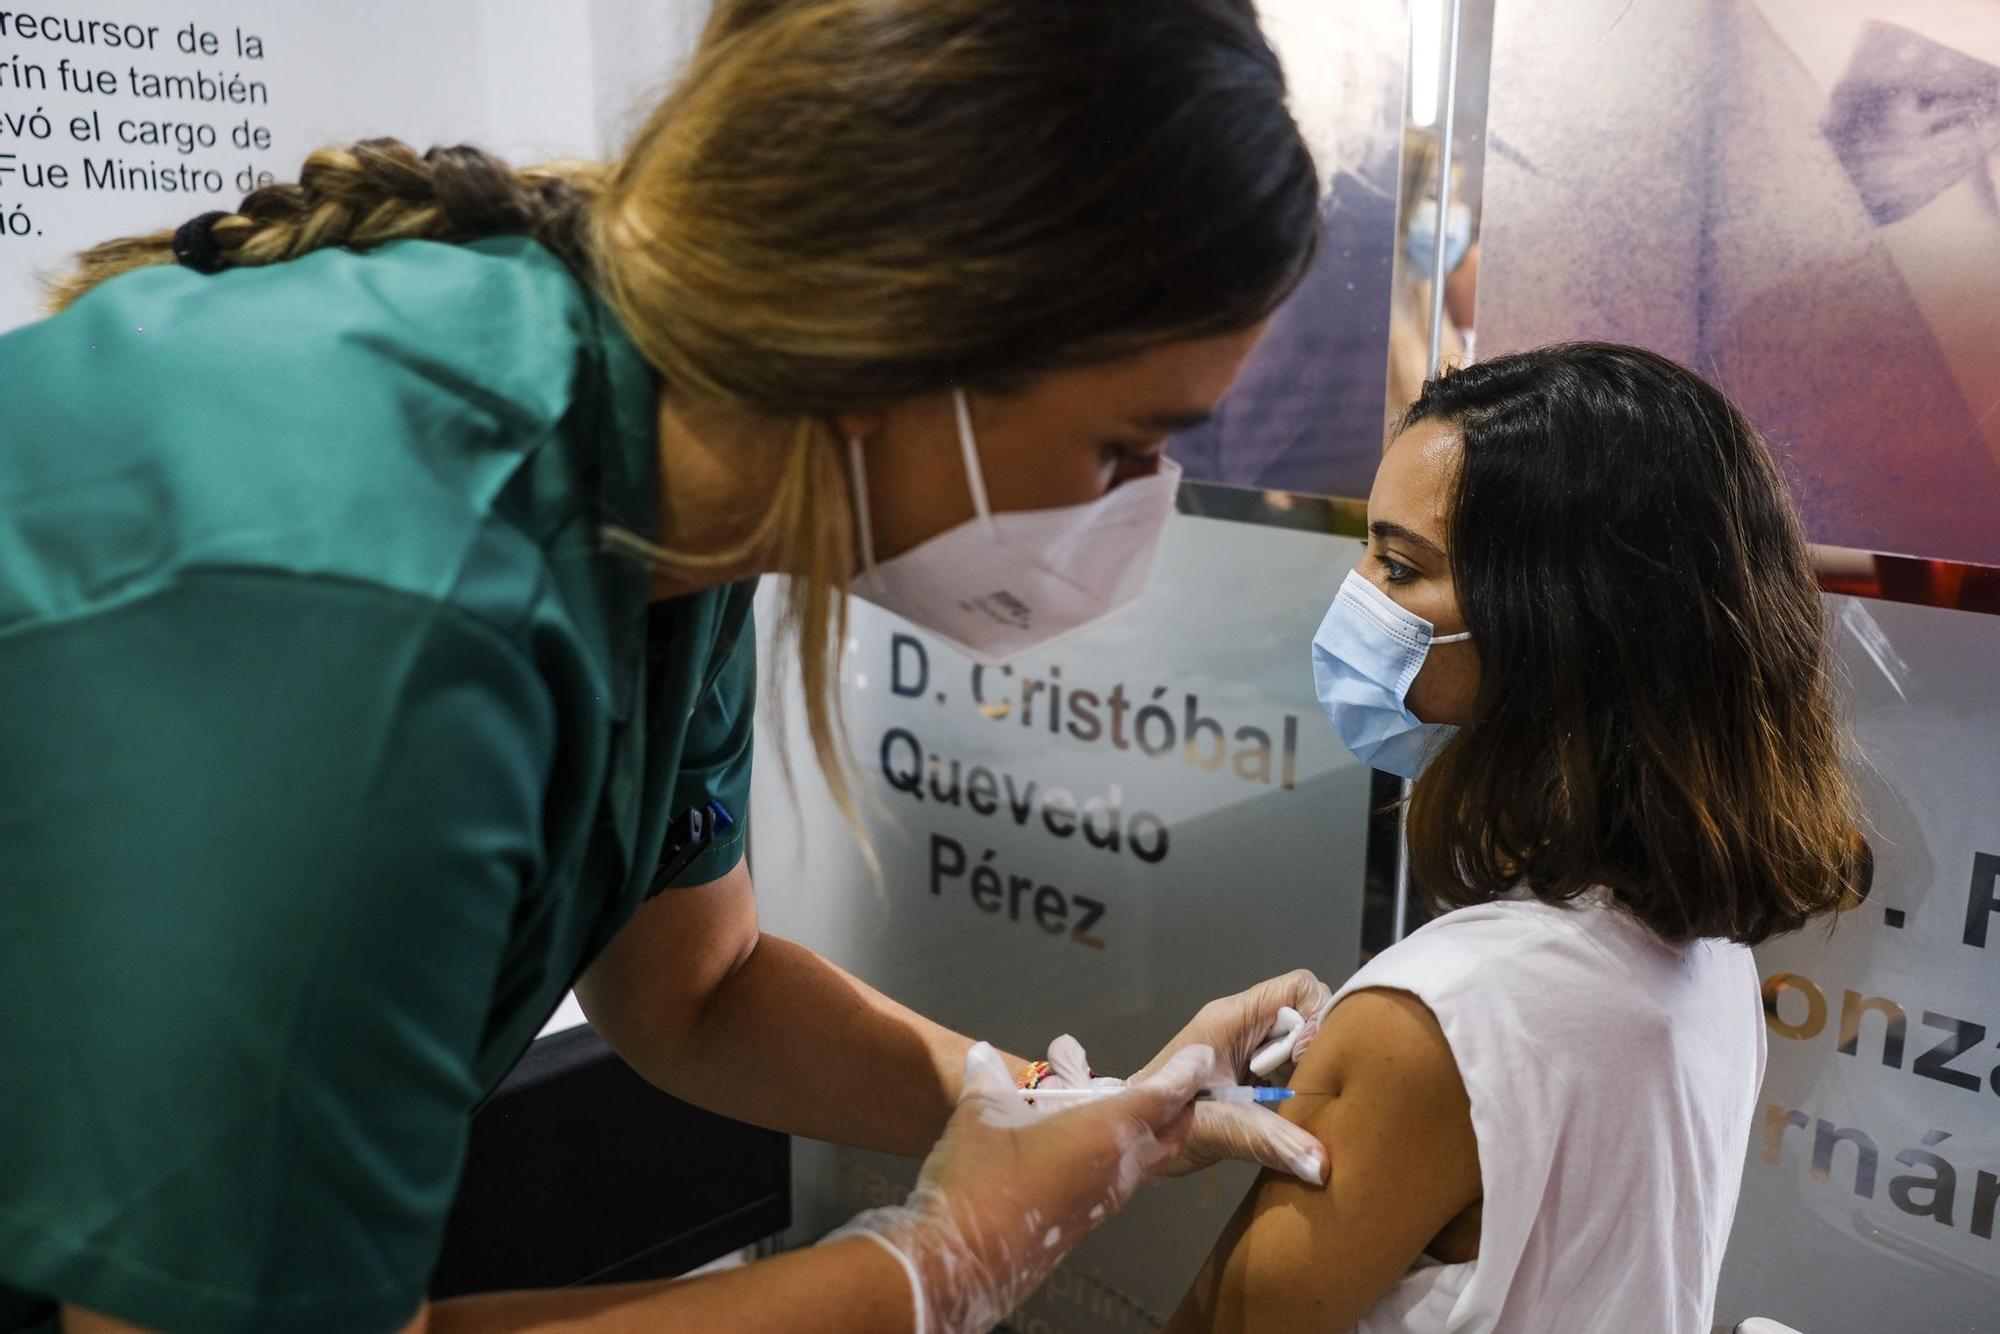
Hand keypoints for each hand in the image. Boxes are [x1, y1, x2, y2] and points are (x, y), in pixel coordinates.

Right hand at [826, 1041, 1214, 1333]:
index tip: (1202, 1054)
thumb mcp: (979, 1115)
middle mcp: (1117, 1169)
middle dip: (1178, 1106)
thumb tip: (982, 1054)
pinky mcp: (1084, 1221)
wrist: (960, 1260)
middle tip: (1175, 1081)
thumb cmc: (978, 1178)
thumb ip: (987, 1079)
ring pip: (1145, 1160)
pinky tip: (1085, 1140)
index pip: (1160, 1097)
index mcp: (1103, 1134)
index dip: (1182, 1072)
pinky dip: (1119, 1152)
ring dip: (1145, 1130)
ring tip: (1120, 1102)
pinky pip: (1119, 1179)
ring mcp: (1103, 1201)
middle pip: (1168, 1135)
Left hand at [1046, 970, 1334, 1184]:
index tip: (1310, 1060)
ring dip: (1308, 1070)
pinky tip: (1292, 1113)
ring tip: (1300, 1102)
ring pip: (1297, 1042)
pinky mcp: (1244, 1072)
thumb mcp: (1218, 1128)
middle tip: (1309, 1087)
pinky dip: (1297, 1086)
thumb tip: (1322, 1167)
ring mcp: (1243, 1048)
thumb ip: (1270, 1141)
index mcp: (1233, 1018)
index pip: (1299, 987)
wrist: (1128, 1137)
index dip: (1318, 1017)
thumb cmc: (1161, 1120)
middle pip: (1304, 1013)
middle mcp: (1242, 1024)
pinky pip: (1286, 1066)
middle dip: (1316, 1048)